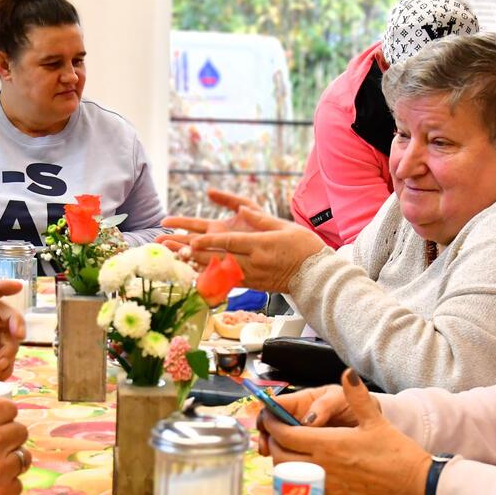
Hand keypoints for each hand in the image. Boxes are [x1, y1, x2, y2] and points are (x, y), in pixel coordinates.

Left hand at [160, 188, 323, 292]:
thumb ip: (260, 219)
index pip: (230, 243)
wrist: (317, 275)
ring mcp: (253, 276)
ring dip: (200, 266)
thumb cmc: (304, 247)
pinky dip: (212, 278)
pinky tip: (198, 275)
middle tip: (178, 251)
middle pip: (220, 259)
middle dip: (197, 255)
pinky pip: (229, 282)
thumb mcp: (283, 226)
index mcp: (261, 245)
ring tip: (182, 262)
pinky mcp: (253, 285)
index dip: (210, 242)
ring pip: (221, 271)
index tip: (193, 241)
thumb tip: (242, 210)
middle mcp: (254, 262)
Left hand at [261, 370, 431, 494]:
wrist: (411, 485)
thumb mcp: (375, 420)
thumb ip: (357, 396)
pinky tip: (303, 462)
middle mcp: (321, 465)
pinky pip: (302, 483)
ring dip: (281, 459)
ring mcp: (325, 483)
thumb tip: (348, 372)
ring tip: (287, 446)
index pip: (286, 435)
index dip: (272, 425)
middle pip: (280, 455)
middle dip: (272, 442)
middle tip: (274, 431)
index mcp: (328, 444)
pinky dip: (294, 472)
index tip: (269, 416)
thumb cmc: (395, 452)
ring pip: (287, 472)